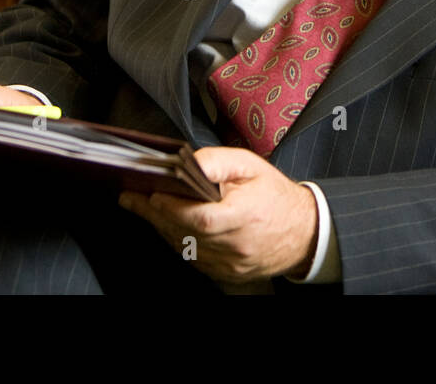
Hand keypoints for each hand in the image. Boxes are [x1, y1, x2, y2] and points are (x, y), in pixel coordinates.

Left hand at [118, 147, 318, 283]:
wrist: (303, 233)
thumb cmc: (275, 196)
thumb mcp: (252, 166)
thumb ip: (218, 161)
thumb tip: (187, 162)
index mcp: (245, 216)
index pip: (201, 217)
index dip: (173, 207)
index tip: (153, 193)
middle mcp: (237, 245)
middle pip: (185, 233)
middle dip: (154, 213)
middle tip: (132, 197)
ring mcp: (230, 265)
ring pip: (185, 247)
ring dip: (161, 227)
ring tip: (141, 206)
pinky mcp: (226, 274)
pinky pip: (193, 258)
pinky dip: (176, 240)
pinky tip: (166, 224)